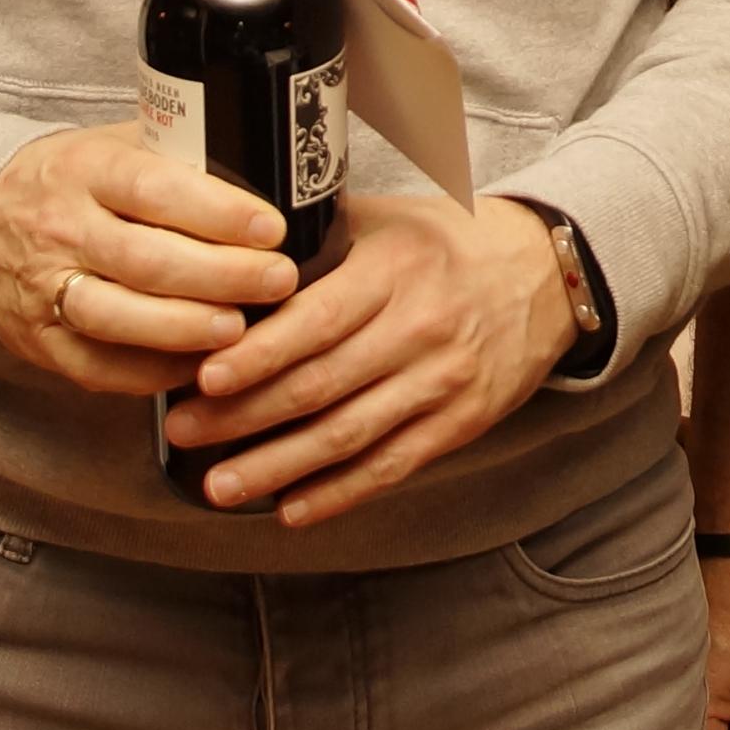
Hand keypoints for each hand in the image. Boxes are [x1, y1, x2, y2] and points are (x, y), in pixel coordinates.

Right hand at [0, 123, 296, 395]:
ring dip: (186, 330)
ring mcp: (46, 290)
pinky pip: (98, 366)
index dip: (218, 213)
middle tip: (278, 282)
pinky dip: (152, 371)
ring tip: (240, 331)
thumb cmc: (72, 179)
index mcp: (87, 170)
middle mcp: (63, 230)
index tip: (271, 228)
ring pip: (119, 318)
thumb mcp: (114, 145)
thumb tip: (266, 174)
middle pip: (146, 260)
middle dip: (221, 276)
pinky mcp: (39, 341)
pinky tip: (199, 366)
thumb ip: (176, 158)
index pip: (156, 190)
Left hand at [167, 193, 576, 525]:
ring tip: (219, 484)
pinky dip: (337, 494)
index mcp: (396, 268)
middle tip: (185, 430)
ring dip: (278, 466)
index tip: (204, 375)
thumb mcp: (389, 221)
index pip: (317, 319)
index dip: (258, 354)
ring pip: (348, 436)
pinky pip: (389, 466)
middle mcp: (421, 327)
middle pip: (320, 384)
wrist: (545, 275)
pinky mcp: (460, 423)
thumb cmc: (448, 244)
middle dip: (244, 415)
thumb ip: (318, 239)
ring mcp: (443, 381)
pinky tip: (290, 509)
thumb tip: (229, 259)